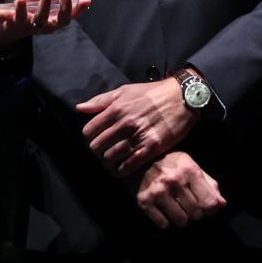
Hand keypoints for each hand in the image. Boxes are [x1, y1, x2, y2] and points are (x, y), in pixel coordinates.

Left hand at [0, 0, 91, 48]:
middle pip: (59, 19)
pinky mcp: (17, 24)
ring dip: (45, 3)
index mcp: (56, 20)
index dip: (79, 9)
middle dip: (64, 5)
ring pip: (41, 17)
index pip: (71, 16)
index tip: (87, 0)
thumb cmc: (32, 10)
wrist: (10, 26)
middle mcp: (47, 26)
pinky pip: (19, 17)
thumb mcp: (45, 3)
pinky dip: (20, 8)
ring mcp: (32, 26)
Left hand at [77, 78, 196, 176]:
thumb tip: (79, 108)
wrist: (182, 97)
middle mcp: (124, 123)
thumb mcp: (124, 91)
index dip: (88, 139)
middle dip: (96, 152)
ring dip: (107, 163)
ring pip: (110, 158)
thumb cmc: (152, 93)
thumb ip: (100, 101)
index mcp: (116, 109)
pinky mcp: (151, 147)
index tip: (94, 141)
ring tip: (110, 163)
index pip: (88, 132)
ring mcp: (138, 136)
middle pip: (97, 147)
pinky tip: (120, 171)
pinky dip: (121, 171)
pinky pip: (129, 165)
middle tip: (102, 153)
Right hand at [133, 152, 226, 228]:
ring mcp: (158, 191)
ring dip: (182, 219)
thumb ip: (209, 185)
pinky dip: (166, 222)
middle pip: (196, 214)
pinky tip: (164, 211)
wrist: (138, 161)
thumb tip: (221, 204)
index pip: (209, 202)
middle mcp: (174, 180)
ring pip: (182, 221)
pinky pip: (163, 224)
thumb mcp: (191, 167)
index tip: (206, 207)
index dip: (210, 208)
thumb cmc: (170, 165)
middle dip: (195, 214)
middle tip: (188, 206)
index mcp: (189, 170)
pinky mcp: (144, 201)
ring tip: (177, 209)